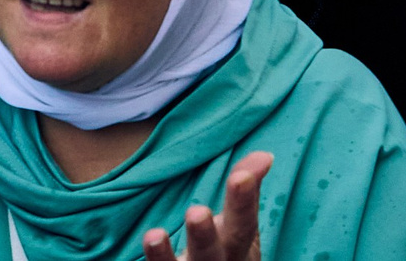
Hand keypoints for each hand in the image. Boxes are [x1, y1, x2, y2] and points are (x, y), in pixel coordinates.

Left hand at [143, 151, 270, 260]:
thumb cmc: (227, 250)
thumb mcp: (240, 225)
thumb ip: (247, 190)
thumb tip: (265, 155)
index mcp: (237, 246)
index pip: (243, 223)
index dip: (243, 201)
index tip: (241, 176)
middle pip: (211, 252)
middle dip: (204, 235)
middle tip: (196, 212)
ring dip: (165, 255)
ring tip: (153, 235)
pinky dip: (154, 260)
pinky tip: (140, 246)